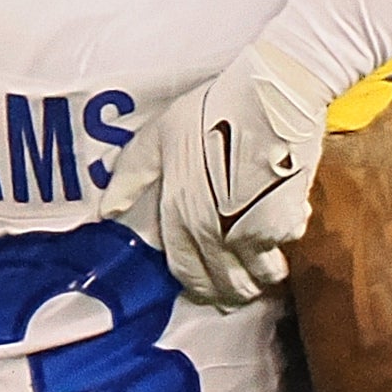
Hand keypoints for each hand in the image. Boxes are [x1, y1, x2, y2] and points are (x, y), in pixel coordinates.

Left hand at [111, 38, 334, 305]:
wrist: (271, 99)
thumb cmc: (213, 109)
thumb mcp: (158, 136)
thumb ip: (131, 176)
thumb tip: (107, 210)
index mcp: (179, 214)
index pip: (185, 272)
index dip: (198, 286)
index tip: (206, 289)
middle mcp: (212, 233)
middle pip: (225, 285)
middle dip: (231, 292)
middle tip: (238, 291)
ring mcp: (250, 233)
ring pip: (258, 279)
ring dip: (260, 280)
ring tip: (265, 272)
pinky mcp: (284, 224)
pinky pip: (283, 250)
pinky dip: (284, 248)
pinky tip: (283, 233)